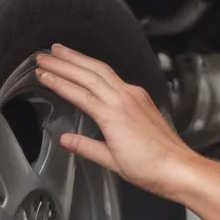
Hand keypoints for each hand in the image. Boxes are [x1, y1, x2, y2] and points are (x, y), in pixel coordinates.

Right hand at [34, 44, 195, 198]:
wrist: (178, 167)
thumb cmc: (150, 167)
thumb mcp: (111, 161)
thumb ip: (85, 147)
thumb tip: (65, 140)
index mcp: (112, 115)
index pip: (78, 92)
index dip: (57, 82)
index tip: (41, 75)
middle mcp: (124, 99)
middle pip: (88, 73)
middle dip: (64, 62)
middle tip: (44, 56)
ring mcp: (134, 95)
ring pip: (102, 70)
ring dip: (80, 59)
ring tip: (61, 52)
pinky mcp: (142, 98)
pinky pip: (116, 77)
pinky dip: (98, 68)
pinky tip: (91, 67)